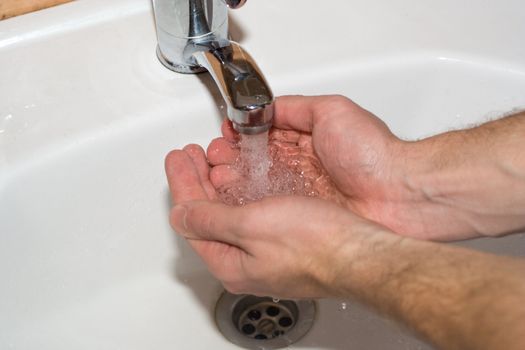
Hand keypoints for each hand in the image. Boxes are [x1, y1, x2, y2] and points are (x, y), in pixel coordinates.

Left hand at [165, 144, 393, 297]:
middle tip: (190, 155)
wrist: (360, 253)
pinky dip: (241, 191)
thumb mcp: (251, 227)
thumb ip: (210, 220)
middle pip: (208, 217)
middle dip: (197, 181)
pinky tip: (244, 178)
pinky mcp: (285, 243)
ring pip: (230, 214)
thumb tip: (181, 215)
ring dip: (218, 184)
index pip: (192, 219)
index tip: (178, 158)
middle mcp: (245, 263)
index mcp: (230, 264)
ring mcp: (265, 254)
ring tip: (213, 159)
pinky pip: (251, 214)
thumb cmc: (314, 244)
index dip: (182, 184)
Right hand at [206, 95, 463, 239]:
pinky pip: (270, 210)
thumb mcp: (332, 111)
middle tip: (210, 162)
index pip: (264, 137)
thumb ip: (295, 108)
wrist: (400, 196)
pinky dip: (249, 205)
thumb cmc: (374, 155)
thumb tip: (265, 108)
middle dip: (229, 160)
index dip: (240, 138)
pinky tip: (232, 202)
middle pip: (256, 163)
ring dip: (233, 182)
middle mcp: (302, 167)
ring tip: (212, 178)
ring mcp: (302, 193)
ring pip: (259, 187)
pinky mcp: (305, 217)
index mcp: (308, 139)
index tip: (222, 138)